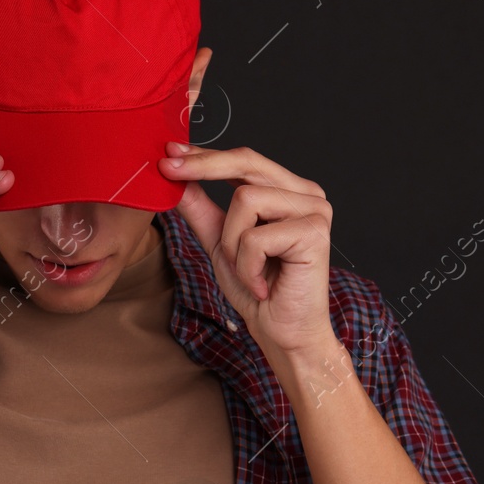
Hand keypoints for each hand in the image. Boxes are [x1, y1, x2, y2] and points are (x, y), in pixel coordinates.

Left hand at [157, 141, 337, 360]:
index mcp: (287, 189)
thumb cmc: (257, 289)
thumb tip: (174, 178)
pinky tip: (262, 284)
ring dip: (231, 243)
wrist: (282, 332)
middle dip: (203, 167)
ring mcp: (315, 209)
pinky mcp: (314, 233)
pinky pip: (255, 236)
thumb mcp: (219, 242)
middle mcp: (306, 192)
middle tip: (168, 170)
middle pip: (247, 163)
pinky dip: (247, 266)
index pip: (244, 160)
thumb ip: (201, 209)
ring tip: (247, 270)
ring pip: (245, 200)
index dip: (205, 155)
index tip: (170, 152)